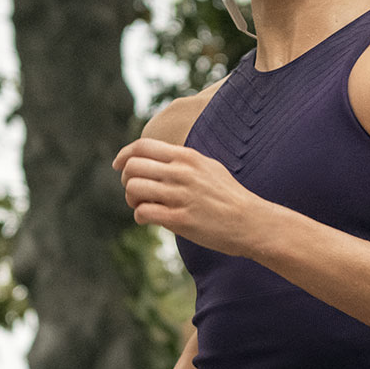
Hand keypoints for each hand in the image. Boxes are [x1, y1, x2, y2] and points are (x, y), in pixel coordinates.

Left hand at [112, 137, 267, 255]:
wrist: (251, 222)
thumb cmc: (229, 196)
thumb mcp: (208, 167)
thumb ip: (183, 160)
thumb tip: (160, 157)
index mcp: (187, 157)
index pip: (143, 146)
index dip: (124, 155)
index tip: (118, 165)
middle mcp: (182, 173)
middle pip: (133, 167)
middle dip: (127, 180)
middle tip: (135, 193)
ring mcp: (180, 196)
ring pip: (134, 189)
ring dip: (132, 200)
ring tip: (142, 206)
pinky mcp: (180, 219)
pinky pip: (143, 213)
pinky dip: (140, 216)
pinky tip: (149, 219)